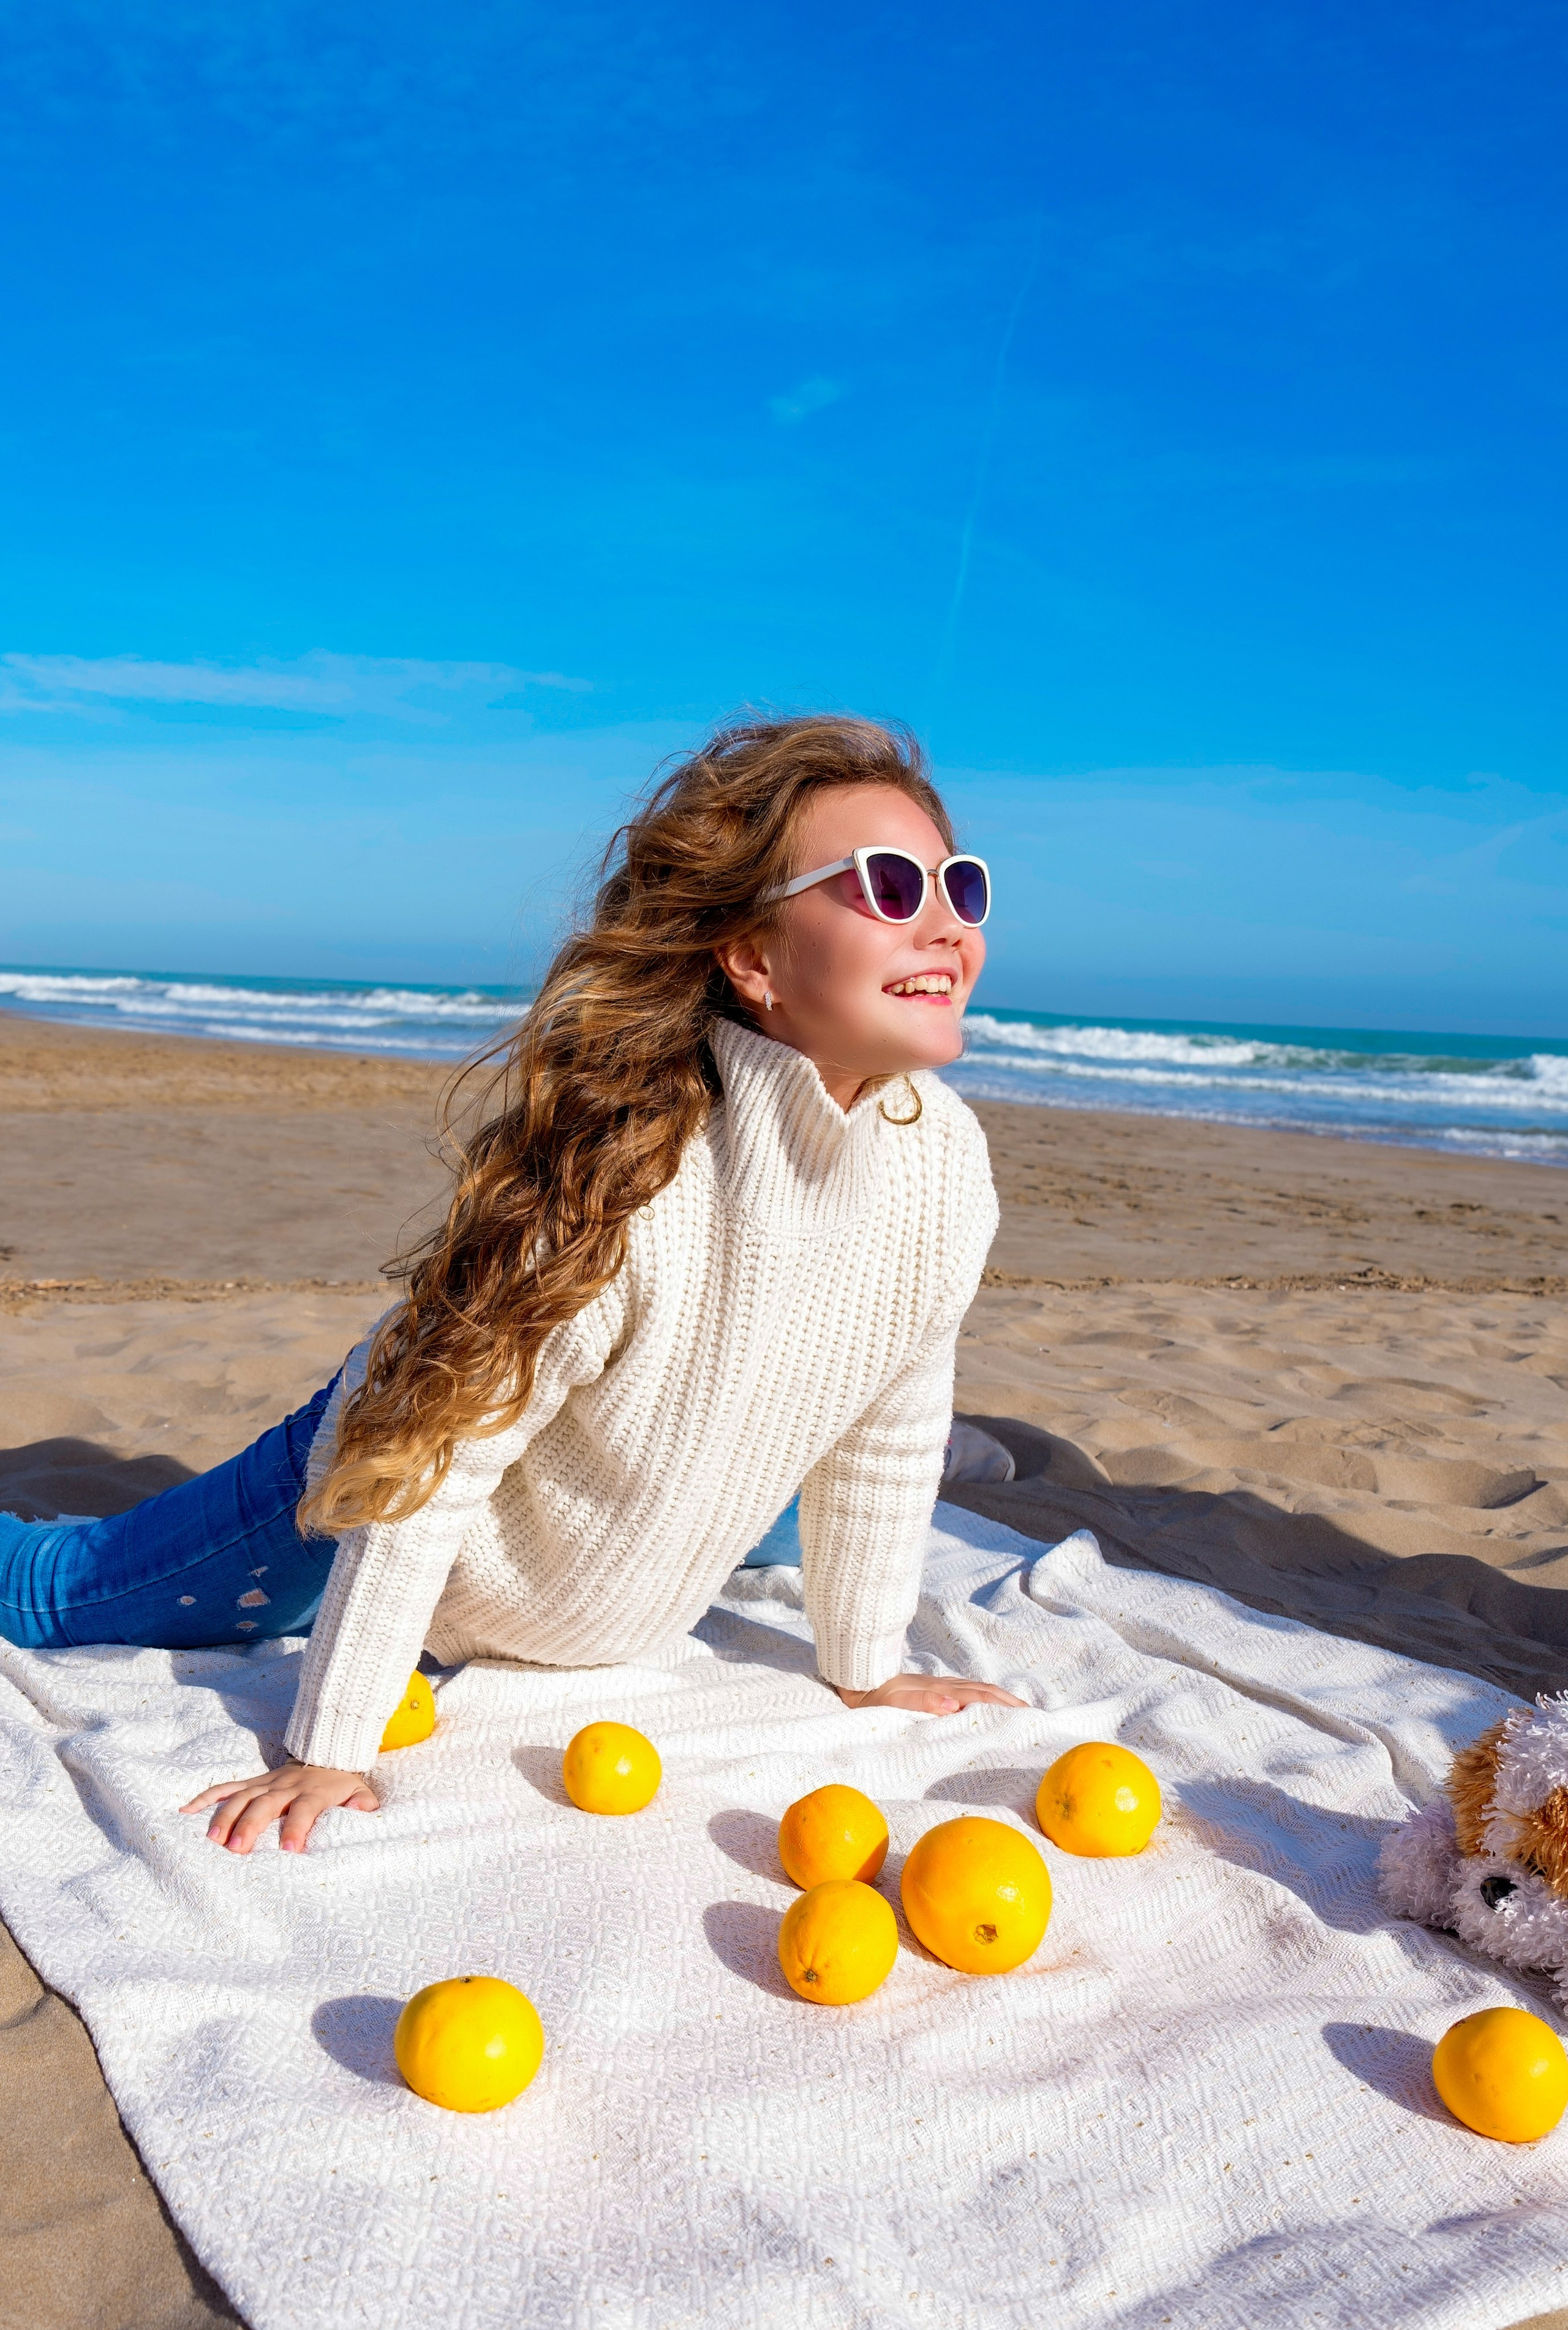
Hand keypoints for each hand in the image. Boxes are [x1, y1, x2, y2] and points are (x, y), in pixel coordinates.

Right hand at [180, 1762, 379, 1854]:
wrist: (327, 1753)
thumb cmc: (341, 1784)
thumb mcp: (360, 1792)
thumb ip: (363, 1805)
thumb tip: (364, 1812)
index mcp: (313, 1792)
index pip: (304, 1809)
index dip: (296, 1828)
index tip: (289, 1850)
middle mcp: (286, 1786)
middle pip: (265, 1804)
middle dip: (250, 1826)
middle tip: (237, 1850)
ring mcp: (265, 1783)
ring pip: (241, 1796)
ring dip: (225, 1816)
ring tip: (212, 1840)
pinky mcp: (252, 1782)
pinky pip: (225, 1788)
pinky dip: (205, 1799)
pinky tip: (185, 1812)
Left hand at [834, 1673, 1028, 1713]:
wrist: (859, 1678)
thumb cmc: (877, 1698)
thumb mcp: (897, 1703)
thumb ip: (924, 1703)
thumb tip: (954, 1705)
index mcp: (942, 1690)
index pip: (981, 1697)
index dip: (1005, 1706)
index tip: (1027, 1716)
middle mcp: (946, 1685)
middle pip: (986, 1691)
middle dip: (1011, 1702)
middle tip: (1034, 1716)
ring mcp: (942, 1685)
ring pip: (980, 1689)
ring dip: (1002, 1699)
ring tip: (1021, 1711)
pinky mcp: (936, 1689)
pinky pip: (969, 1691)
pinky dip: (987, 1698)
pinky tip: (991, 1706)